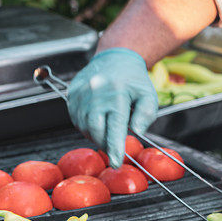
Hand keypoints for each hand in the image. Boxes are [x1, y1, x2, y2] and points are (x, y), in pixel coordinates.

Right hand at [67, 48, 157, 167]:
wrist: (115, 58)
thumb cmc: (133, 79)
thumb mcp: (149, 95)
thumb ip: (146, 115)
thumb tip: (136, 131)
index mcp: (116, 93)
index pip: (114, 127)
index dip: (115, 148)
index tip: (115, 162)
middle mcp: (96, 92)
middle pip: (96, 130)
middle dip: (105, 143)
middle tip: (114, 146)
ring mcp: (81, 93)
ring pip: (84, 126)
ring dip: (95, 135)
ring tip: (107, 130)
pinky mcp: (72, 94)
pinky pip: (76, 119)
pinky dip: (86, 126)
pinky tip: (97, 122)